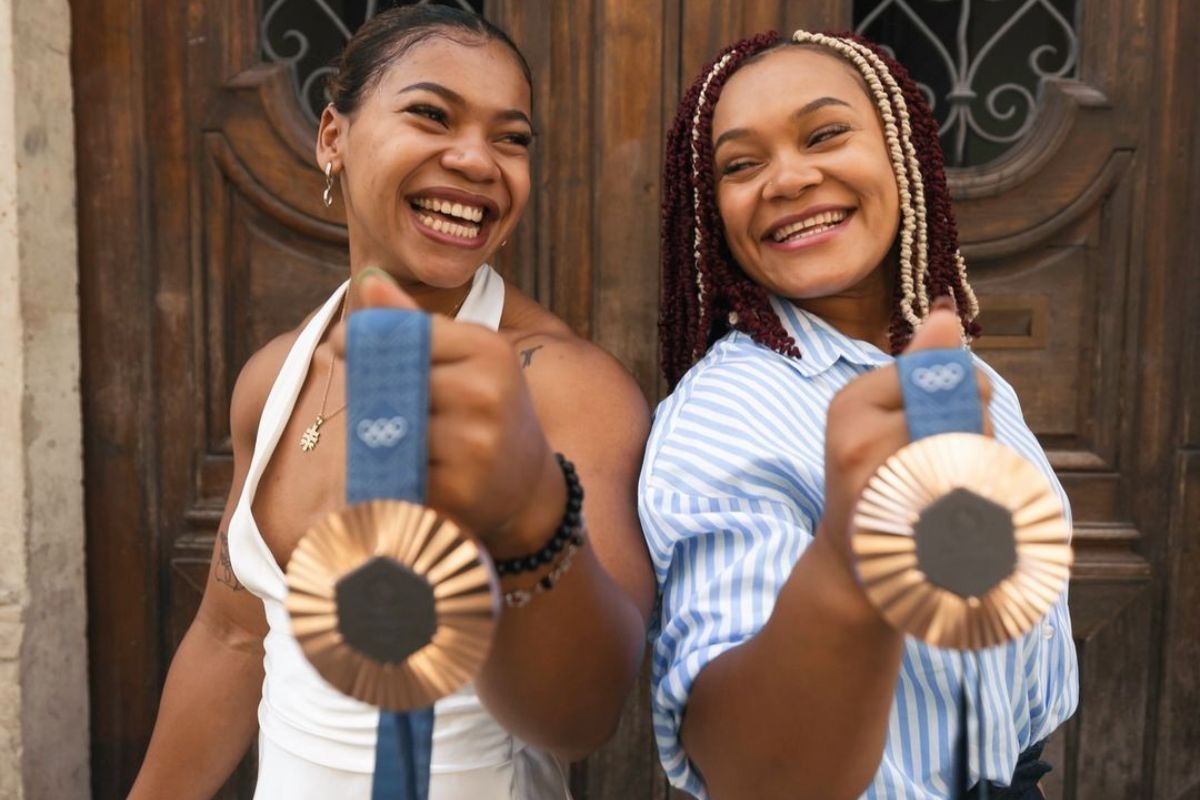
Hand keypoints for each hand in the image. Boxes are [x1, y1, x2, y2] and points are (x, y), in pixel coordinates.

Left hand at [335, 270, 563, 549]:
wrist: (528, 487)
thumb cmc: (487, 411)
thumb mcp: (467, 359)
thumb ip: (414, 323)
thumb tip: (369, 279)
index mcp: (489, 349)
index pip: (407, 331)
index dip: (364, 337)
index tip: (341, 342)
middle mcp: (486, 393)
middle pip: (392, 380)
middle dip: (368, 388)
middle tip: (363, 396)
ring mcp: (475, 445)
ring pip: (389, 427)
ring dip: (378, 433)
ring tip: (393, 437)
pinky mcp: (458, 490)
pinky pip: (396, 472)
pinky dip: (389, 472)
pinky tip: (405, 470)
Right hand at [820, 299, 993, 570]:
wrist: (858, 566)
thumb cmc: (873, 479)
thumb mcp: (874, 415)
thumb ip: (917, 366)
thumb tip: (948, 313)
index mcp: (850, 404)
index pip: (944, 366)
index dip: (954, 388)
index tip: (923, 418)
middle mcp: (866, 441)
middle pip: (970, 399)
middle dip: (972, 420)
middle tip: (937, 454)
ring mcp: (895, 484)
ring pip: (985, 439)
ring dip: (983, 457)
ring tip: (945, 482)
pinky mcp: (925, 521)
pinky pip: (989, 482)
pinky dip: (987, 492)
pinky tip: (959, 507)